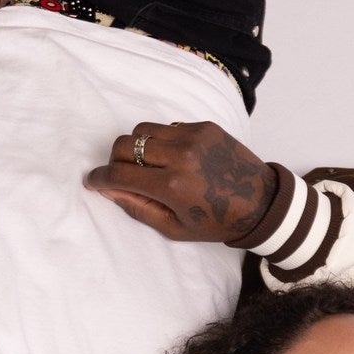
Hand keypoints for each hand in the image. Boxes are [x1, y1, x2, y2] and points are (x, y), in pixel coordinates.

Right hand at [85, 120, 278, 243]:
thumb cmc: (216, 221)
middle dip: (114, 160)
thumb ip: (138, 208)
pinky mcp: (204, 126)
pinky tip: (172, 157)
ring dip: (136, 147)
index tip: (93, 181)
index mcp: (172, 186)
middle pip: (125, 144)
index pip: (120, 175)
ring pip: (143, 129)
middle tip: (121, 174)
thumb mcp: (173, 227)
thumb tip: (109, 190)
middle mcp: (180, 155)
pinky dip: (161, 141)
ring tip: (147, 164)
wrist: (260, 201)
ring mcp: (193, 136)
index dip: (100, 179)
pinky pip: (167, 126)